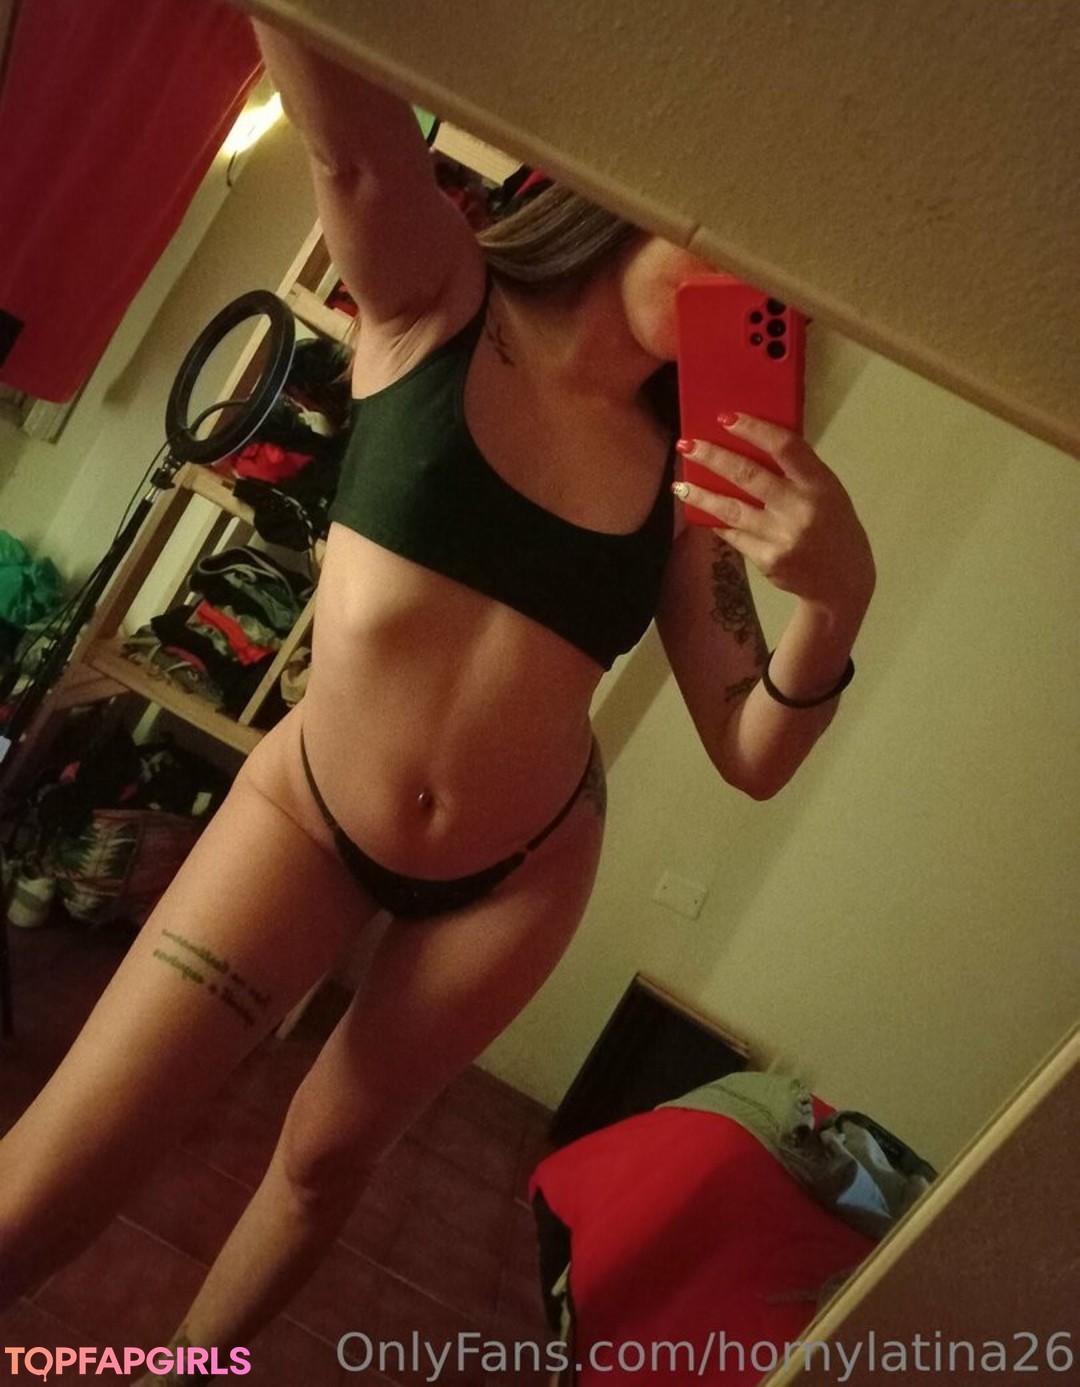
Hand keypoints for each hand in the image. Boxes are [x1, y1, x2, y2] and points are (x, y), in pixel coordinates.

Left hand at [674, 413, 874, 613]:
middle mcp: (800, 509)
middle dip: (713, 458)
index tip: (726, 418)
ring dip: (701, 494)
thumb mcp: (829, 492)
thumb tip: (754, 444)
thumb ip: (798, 472)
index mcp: (819, 485)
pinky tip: (701, 513)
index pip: (785, 447)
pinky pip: (734, 534)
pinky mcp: (767, 559)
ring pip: (731, 509)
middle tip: (687, 445)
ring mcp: (781, 536)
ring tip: (679, 484)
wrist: (842, 582)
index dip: (754, 429)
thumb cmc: (834, 527)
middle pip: (748, 476)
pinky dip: (716, 521)